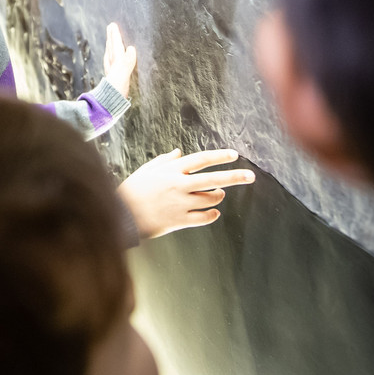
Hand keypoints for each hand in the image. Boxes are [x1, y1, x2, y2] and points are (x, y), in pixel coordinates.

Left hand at [103, 22, 136, 97]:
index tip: (113, 25)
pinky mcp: (112, 80)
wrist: (108, 106)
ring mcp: (111, 73)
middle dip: (111, 38)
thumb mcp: (123, 75)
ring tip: (110, 40)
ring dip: (110, 46)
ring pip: (110, 55)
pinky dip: (111, 58)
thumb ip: (127, 62)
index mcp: (116, 62)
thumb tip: (131, 48)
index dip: (115, 36)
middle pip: (111, 49)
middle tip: (110, 28)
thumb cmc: (116, 91)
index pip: (115, 46)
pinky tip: (112, 60)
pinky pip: (111, 64)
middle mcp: (112, 66)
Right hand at [117, 148, 255, 237]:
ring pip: (211, 199)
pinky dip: (213, 214)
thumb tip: (180, 153)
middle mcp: (179, 185)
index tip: (234, 155)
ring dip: (218, 197)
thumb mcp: (147, 170)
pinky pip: (205, 218)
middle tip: (251, 176)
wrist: (122, 215)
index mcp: (172, 170)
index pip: (202, 159)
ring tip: (218, 194)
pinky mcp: (180, 220)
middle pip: (214, 179)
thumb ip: (166, 161)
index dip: (219, 156)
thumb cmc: (133, 189)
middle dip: (235, 177)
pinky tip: (213, 212)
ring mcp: (181, 203)